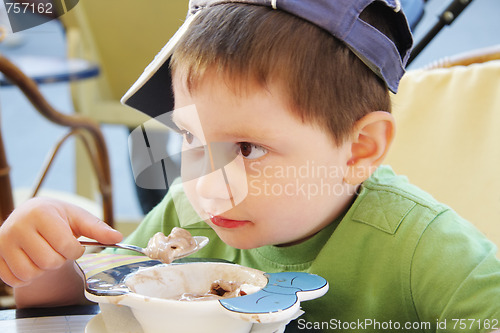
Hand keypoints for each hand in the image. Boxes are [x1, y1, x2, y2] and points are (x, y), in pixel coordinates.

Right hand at [0, 197, 121, 286]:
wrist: (28, 216)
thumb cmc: (56, 217)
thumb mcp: (78, 217)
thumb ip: (97, 228)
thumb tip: (117, 237)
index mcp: (41, 213)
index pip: (65, 246)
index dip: (75, 250)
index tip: (73, 244)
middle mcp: (17, 226)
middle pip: (49, 262)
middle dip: (60, 259)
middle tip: (56, 248)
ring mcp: (3, 243)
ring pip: (32, 273)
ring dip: (44, 269)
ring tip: (44, 253)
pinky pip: (16, 281)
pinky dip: (28, 277)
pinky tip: (31, 261)